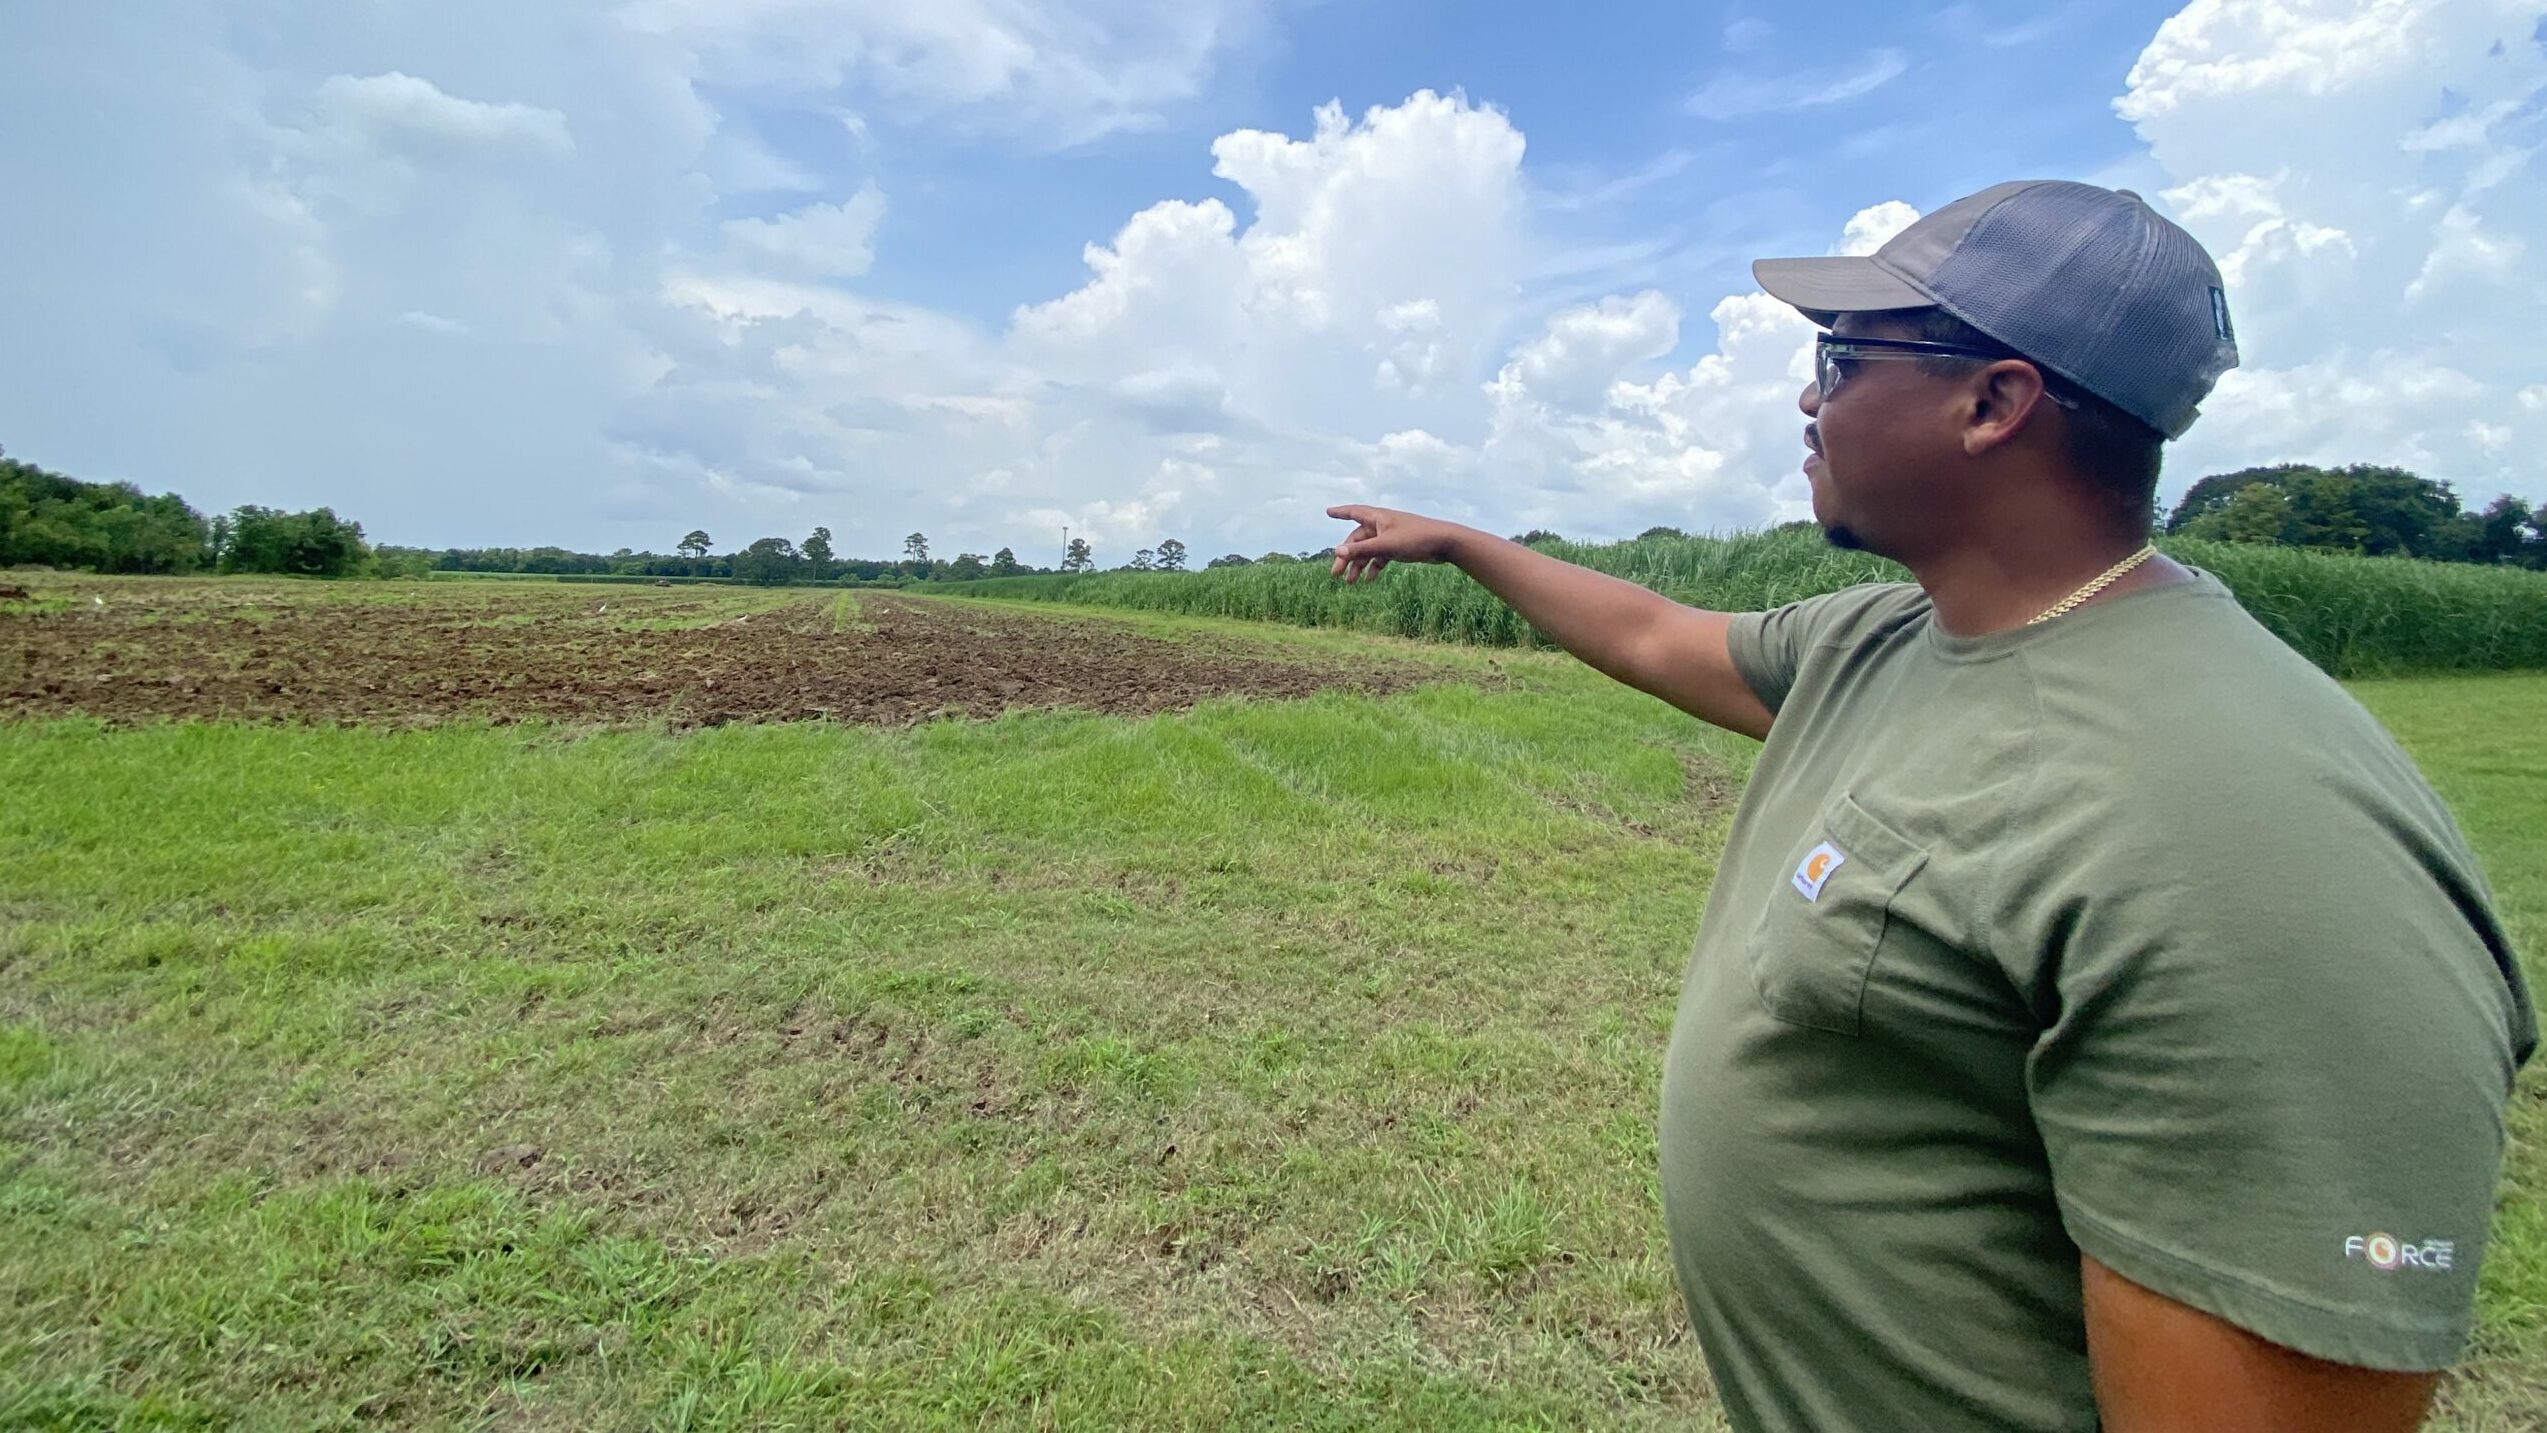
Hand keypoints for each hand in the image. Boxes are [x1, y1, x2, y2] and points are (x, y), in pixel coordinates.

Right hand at [1327, 505, 1468, 583]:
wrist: (1445, 543)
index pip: (1354, 512)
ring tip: (1351, 582)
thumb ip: (1362, 550)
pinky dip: (1375, 566)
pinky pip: (1381, 556)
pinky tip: (1370, 580)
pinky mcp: (1400, 547)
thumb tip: (1337, 551)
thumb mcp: (1386, 546)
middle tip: (1336, 573)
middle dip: (1346, 555)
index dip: (1340, 512)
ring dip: (1359, 565)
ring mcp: (1391, 536)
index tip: (1328, 512)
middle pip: (1358, 539)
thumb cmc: (1416, 538)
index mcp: (1378, 518)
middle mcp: (1383, 525)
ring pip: (1369, 550)